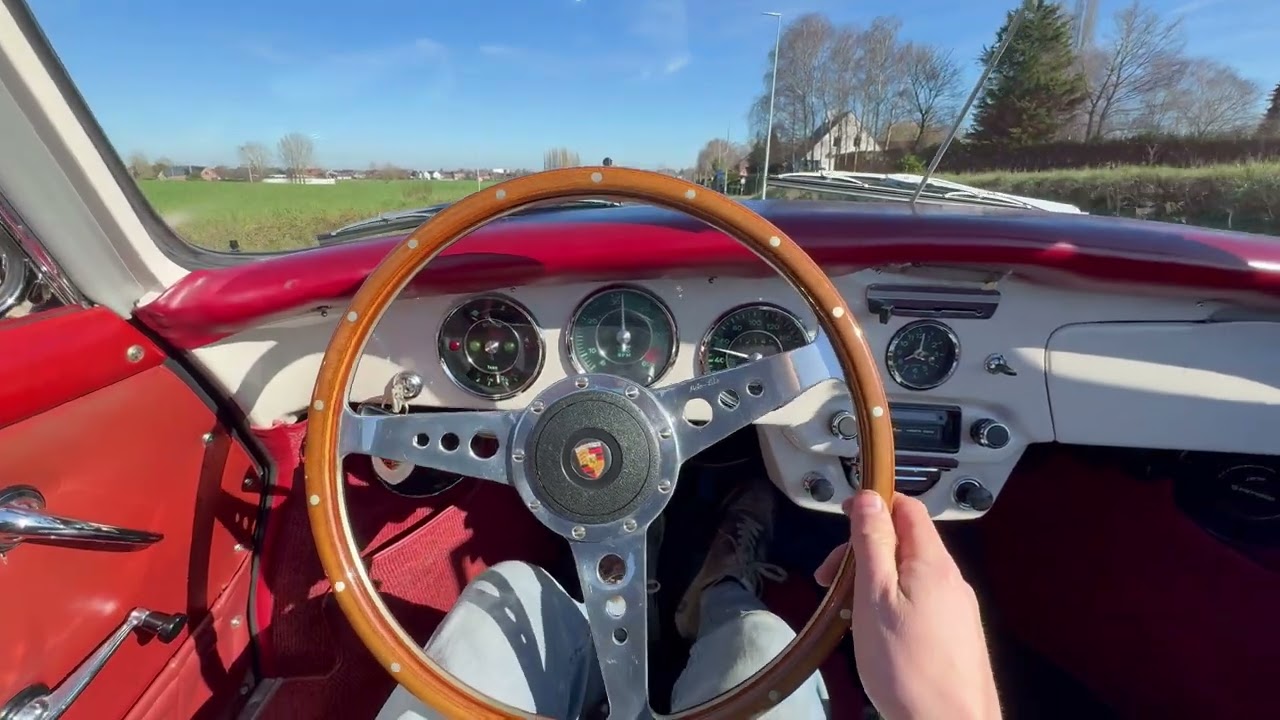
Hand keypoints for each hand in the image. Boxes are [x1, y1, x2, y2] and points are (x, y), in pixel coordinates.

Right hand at [815, 491, 999, 719]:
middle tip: (829, 580)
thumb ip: (872, 544)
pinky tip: (875, 632)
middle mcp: (952, 580)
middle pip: (906, 543)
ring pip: (911, 575)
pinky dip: (893, 604)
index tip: (842, 518)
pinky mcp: (957, 635)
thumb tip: (869, 498)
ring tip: (848, 611)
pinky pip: (921, 602)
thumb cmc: (906, 666)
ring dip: (876, 580)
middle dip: (865, 551)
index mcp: (932, 562)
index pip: (908, 508)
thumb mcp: (874, 597)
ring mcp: (958, 609)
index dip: (874, 505)